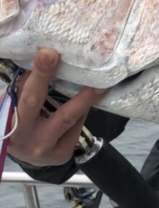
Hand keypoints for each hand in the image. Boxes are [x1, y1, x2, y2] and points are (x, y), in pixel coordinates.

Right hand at [6, 48, 104, 167]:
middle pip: (39, 102)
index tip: (47, 53)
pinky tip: (86, 103)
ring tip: (101, 85)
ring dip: (85, 98)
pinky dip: (81, 112)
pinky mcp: (61, 154)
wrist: (26, 154)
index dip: (36, 75)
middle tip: (74, 61)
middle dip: (52, 79)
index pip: (23, 93)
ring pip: (68, 118)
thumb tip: (46, 60)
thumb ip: (24, 88)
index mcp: (9, 119)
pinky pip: (76, 127)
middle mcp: (24, 135)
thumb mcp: (14, 105)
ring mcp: (43, 147)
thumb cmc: (18, 121)